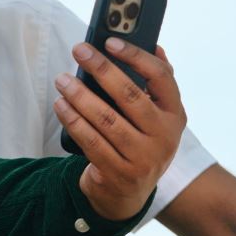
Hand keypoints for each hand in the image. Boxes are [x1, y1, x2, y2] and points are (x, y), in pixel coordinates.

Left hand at [53, 39, 186, 221]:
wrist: (127, 194)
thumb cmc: (137, 140)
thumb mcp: (153, 116)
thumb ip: (154, 83)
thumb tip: (156, 45)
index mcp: (174, 114)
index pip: (161, 77)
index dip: (136, 56)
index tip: (110, 41)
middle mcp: (164, 137)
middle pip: (130, 95)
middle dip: (101, 69)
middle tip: (79, 50)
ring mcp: (143, 158)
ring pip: (106, 119)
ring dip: (80, 95)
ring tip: (62, 80)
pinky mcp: (119, 174)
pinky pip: (92, 142)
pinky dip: (73, 121)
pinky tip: (61, 105)